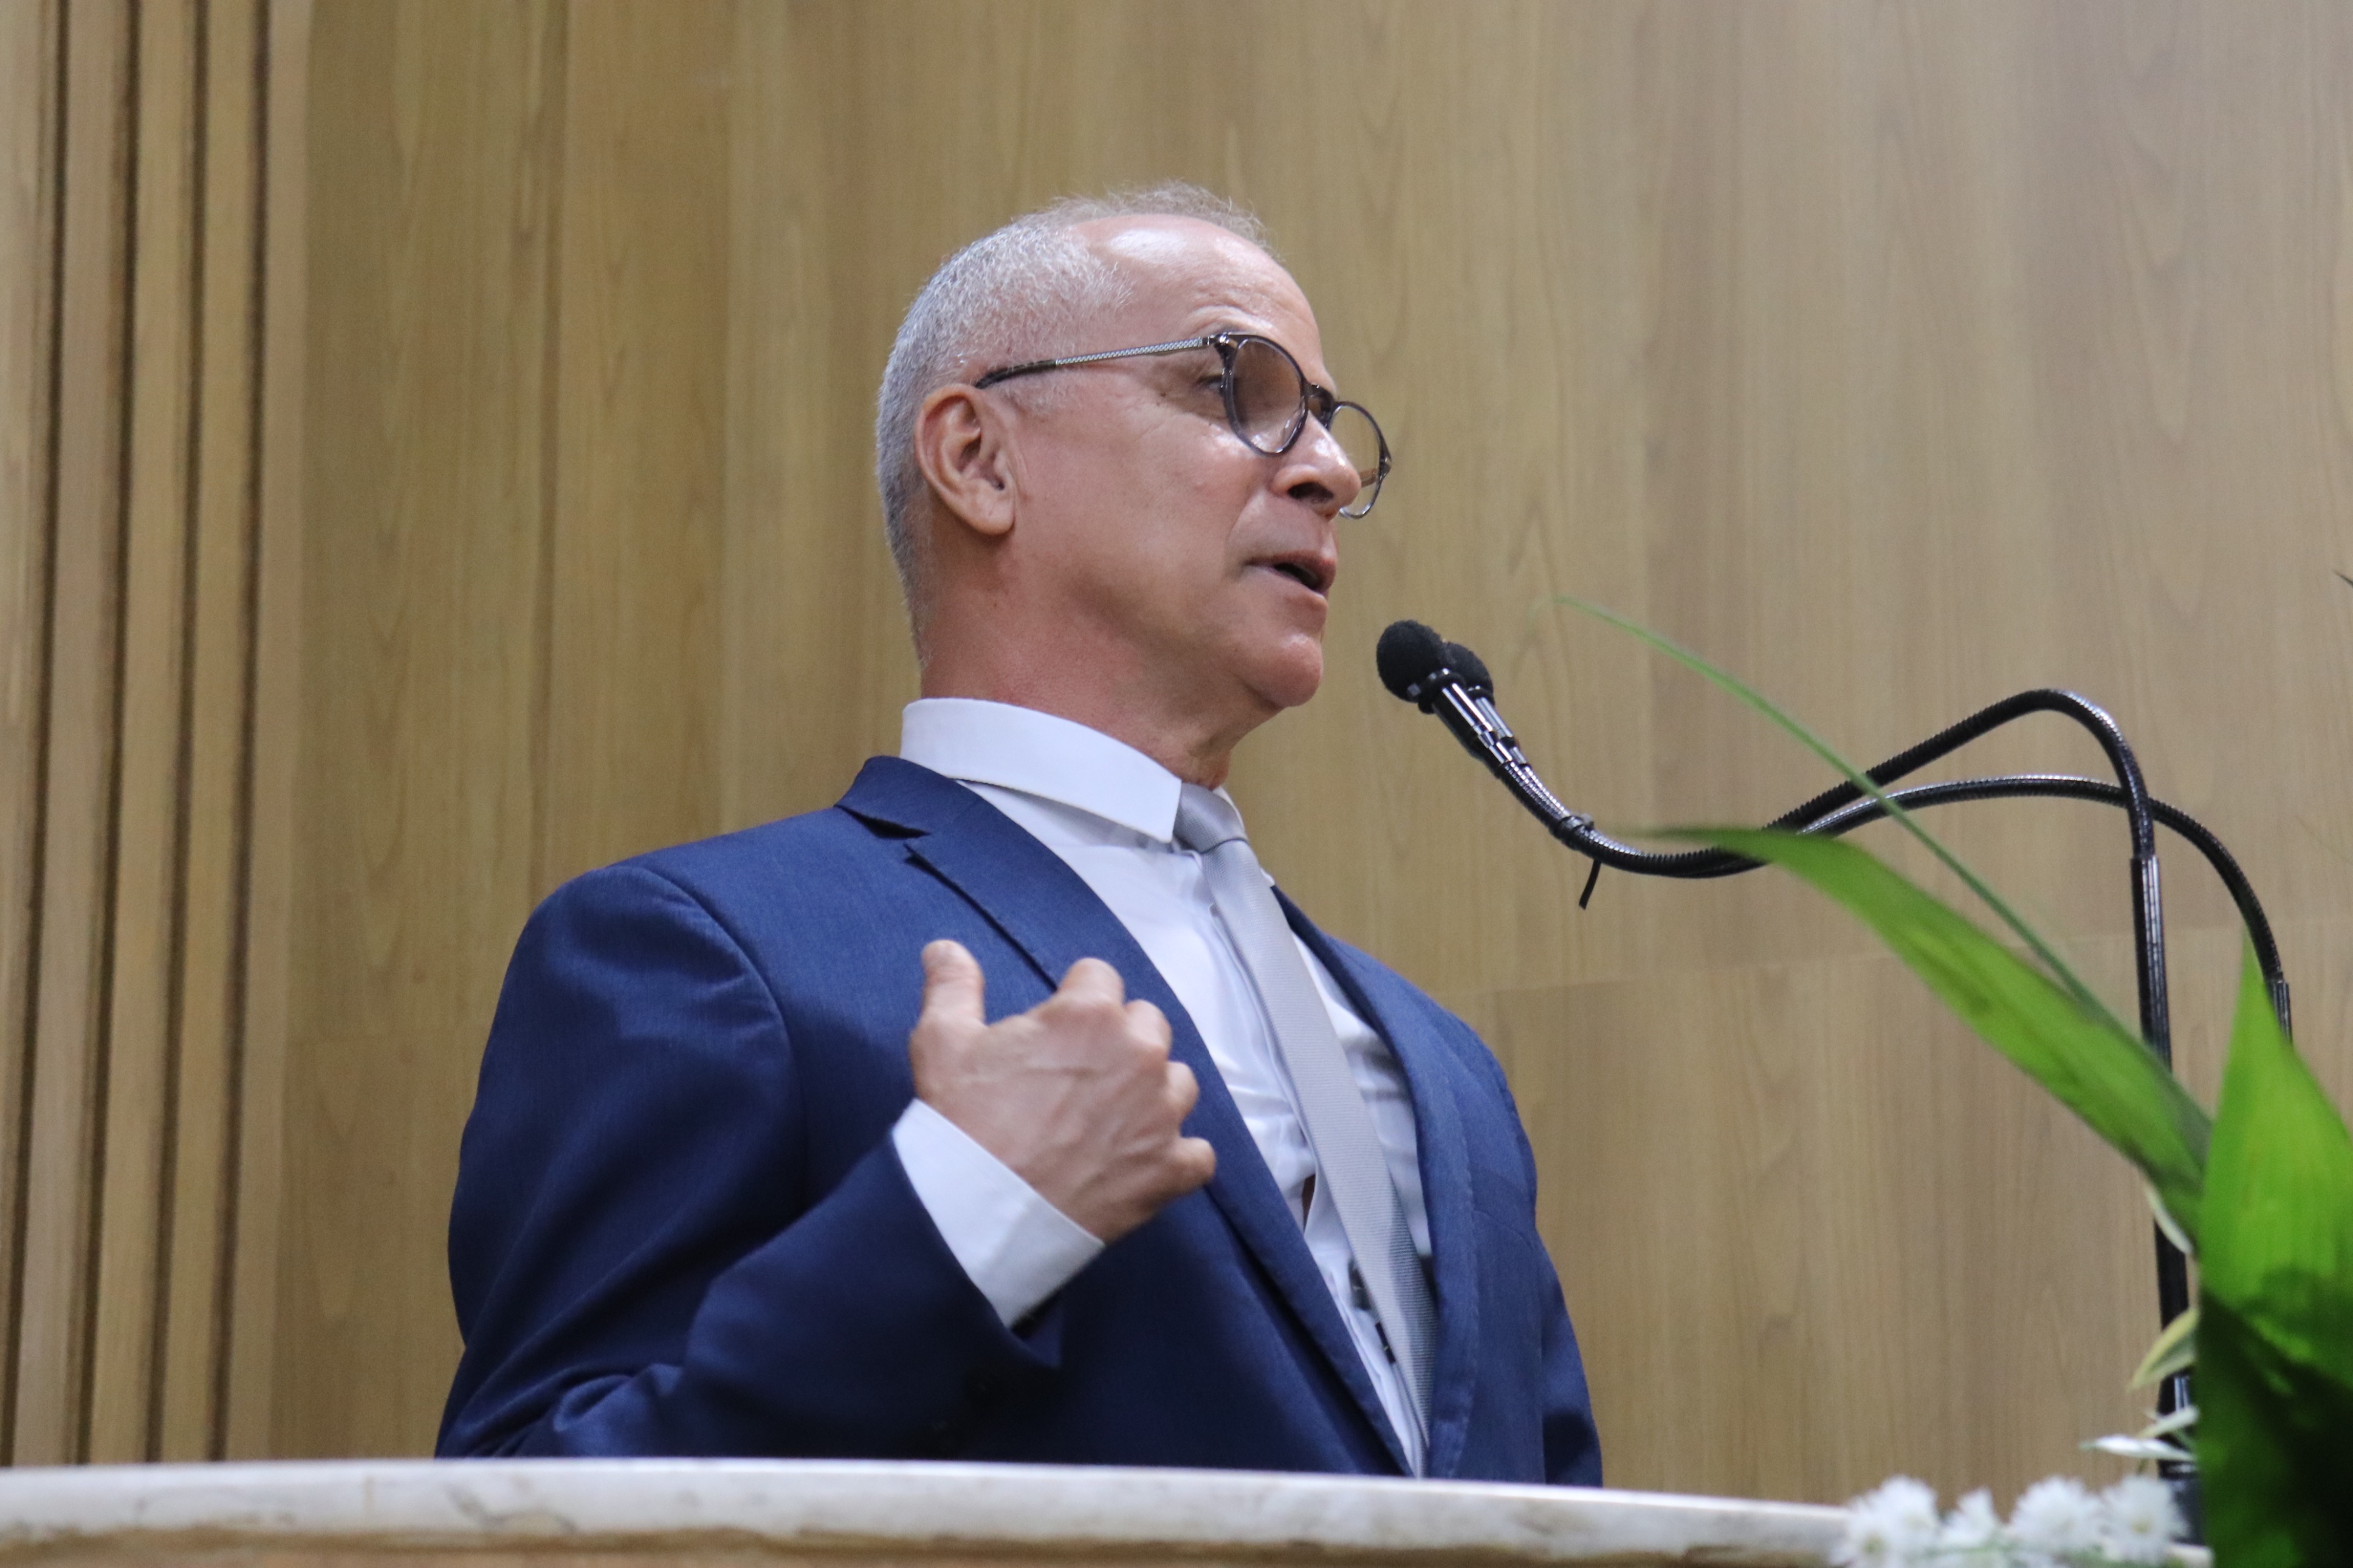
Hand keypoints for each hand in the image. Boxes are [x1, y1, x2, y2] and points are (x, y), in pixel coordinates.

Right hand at [908, 939, 1215, 1242]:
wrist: (978, 1215)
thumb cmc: (961, 1122)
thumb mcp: (942, 1042)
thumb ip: (953, 985)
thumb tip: (945, 948)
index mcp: (1091, 1015)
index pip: (1099, 977)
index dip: (1073, 1000)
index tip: (1053, 1030)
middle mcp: (1140, 1055)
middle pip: (1146, 1024)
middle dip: (1118, 1039)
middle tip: (1077, 1075)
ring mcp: (1161, 1115)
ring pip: (1178, 1082)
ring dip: (1151, 1092)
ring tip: (1110, 1117)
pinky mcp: (1169, 1170)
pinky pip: (1198, 1154)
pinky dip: (1176, 1157)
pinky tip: (1143, 1161)